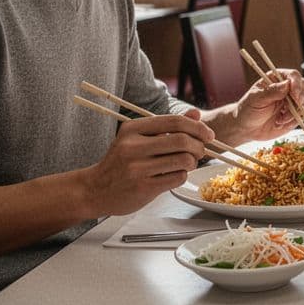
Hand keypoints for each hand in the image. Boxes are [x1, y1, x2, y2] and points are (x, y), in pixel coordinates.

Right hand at [83, 110, 212, 215]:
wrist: (95, 189)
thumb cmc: (121, 162)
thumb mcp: (138, 138)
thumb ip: (167, 126)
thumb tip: (196, 114)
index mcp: (132, 129)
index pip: (174, 121)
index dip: (197, 127)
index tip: (208, 135)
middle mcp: (133, 147)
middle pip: (182, 140)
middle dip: (199, 146)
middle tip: (201, 151)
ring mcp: (137, 168)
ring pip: (183, 160)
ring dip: (193, 162)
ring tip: (187, 163)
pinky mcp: (143, 187)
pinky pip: (178, 178)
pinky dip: (183, 175)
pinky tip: (174, 175)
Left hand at [218, 68, 303, 145]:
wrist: (247, 128)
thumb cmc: (248, 110)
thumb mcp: (256, 99)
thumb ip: (271, 92)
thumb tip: (287, 84)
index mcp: (277, 78)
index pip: (293, 75)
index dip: (297, 84)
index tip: (295, 96)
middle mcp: (287, 87)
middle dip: (300, 99)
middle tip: (290, 109)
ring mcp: (293, 100)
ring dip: (297, 112)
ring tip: (281, 119)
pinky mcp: (296, 113)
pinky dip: (296, 119)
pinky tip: (282, 123)